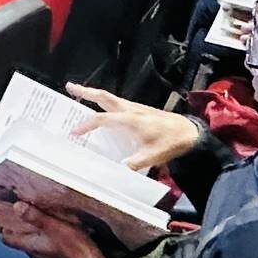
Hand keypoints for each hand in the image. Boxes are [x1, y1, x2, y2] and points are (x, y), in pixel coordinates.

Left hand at [0, 201, 104, 257]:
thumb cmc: (73, 246)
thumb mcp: (53, 225)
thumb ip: (34, 216)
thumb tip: (17, 207)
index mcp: (30, 246)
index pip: (8, 240)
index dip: (6, 230)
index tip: (7, 220)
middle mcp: (35, 256)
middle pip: (21, 243)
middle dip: (22, 231)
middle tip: (26, 217)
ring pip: (34, 248)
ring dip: (36, 237)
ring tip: (43, 225)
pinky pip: (47, 252)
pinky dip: (47, 244)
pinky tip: (56, 237)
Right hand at [68, 83, 199, 170]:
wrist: (188, 133)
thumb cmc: (170, 142)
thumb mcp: (153, 156)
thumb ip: (135, 163)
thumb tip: (118, 170)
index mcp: (131, 119)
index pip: (102, 119)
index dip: (86, 125)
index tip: (74, 132)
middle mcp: (130, 110)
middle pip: (104, 97)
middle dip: (86, 91)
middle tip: (69, 87)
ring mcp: (135, 108)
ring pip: (110, 98)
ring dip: (94, 95)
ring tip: (79, 93)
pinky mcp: (139, 110)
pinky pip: (116, 103)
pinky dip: (104, 102)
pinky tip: (101, 108)